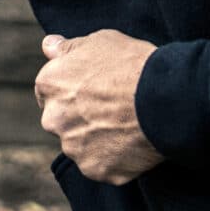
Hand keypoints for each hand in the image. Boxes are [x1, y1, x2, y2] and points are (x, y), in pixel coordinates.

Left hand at [34, 29, 164, 184]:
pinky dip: (114, 158)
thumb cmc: (131, 64)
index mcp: (49, 83)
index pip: (48, 91)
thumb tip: (48, 45)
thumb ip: (68, 48)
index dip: (70, 90)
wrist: (161, 99)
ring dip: (95, 139)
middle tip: (110, 108)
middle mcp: (53, 118)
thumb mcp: (99, 41)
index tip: (90, 90)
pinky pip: (102, 165)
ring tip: (124, 125)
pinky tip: (131, 142)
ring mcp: (73, 147)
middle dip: (78, 117)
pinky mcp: (95, 169)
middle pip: (61, 120)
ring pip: (80, 145)